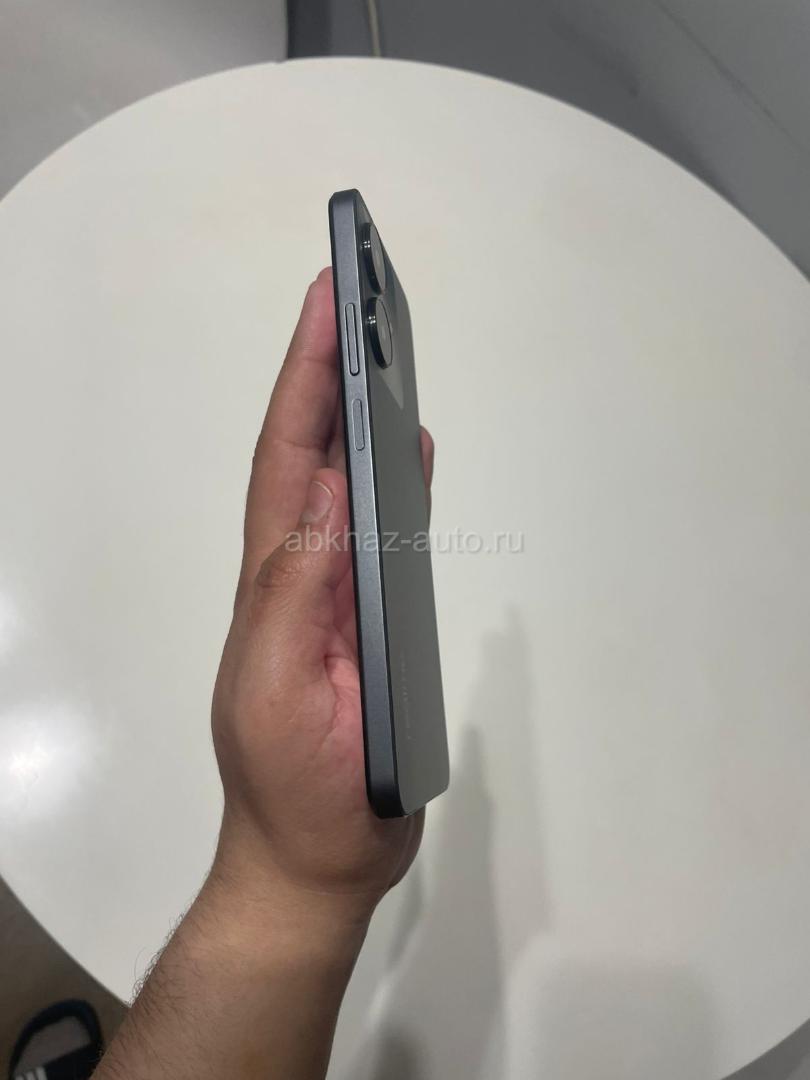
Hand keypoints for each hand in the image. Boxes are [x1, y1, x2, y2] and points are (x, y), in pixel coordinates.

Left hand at [210, 268, 432, 928]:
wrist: (314, 855)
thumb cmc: (293, 784)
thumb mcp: (276, 691)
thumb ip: (296, 595)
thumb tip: (327, 492)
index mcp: (272, 579)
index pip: (286, 459)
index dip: (305, 379)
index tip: (328, 302)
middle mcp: (300, 570)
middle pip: (310, 454)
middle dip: (326, 369)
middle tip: (355, 291)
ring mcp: (335, 592)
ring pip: (344, 485)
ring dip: (357, 414)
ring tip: (382, 345)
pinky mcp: (369, 619)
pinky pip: (381, 536)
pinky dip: (395, 483)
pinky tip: (411, 446)